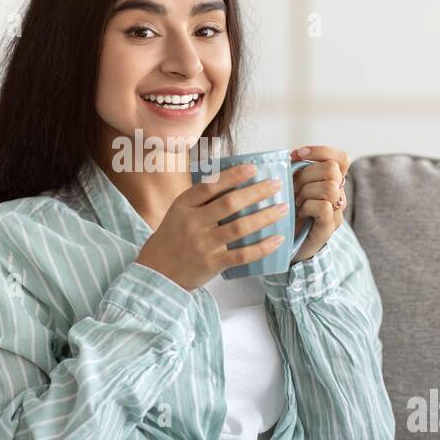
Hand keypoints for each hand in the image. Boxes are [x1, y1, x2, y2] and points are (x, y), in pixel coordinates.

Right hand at [135, 162, 288, 289]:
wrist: (156, 272)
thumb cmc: (172, 237)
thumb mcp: (178, 212)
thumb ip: (200, 199)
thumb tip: (232, 179)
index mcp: (184, 206)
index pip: (210, 186)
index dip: (232, 176)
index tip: (253, 168)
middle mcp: (193, 223)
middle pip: (230, 204)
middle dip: (256, 192)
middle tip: (276, 185)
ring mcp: (204, 244)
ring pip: (240, 227)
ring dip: (265, 217)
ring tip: (282, 208)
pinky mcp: (213, 263)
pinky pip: (242, 254)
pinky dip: (262, 247)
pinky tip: (277, 239)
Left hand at [288, 145, 348, 263]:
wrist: (287, 245)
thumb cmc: (287, 213)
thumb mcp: (291, 187)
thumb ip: (294, 171)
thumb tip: (289, 156)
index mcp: (332, 181)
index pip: (341, 158)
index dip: (321, 151)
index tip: (296, 154)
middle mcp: (339, 194)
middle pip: (332, 169)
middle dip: (306, 174)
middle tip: (294, 187)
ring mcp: (337, 211)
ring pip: (329, 187)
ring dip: (306, 192)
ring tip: (296, 202)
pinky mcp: (329, 226)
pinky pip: (323, 206)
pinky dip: (308, 206)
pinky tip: (299, 212)